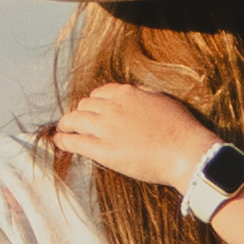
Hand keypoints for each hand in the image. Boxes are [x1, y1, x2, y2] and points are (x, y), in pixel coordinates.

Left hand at [42, 84, 219, 190]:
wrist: (184, 151)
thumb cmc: (180, 128)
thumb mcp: (161, 99)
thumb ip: (143, 93)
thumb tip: (133, 92)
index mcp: (126, 93)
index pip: (99, 93)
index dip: (94, 102)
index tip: (93, 110)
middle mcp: (111, 107)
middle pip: (84, 105)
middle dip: (80, 113)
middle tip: (77, 121)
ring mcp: (104, 128)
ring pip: (74, 120)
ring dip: (66, 124)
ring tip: (62, 130)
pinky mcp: (101, 150)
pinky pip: (74, 141)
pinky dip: (63, 140)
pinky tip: (59, 142)